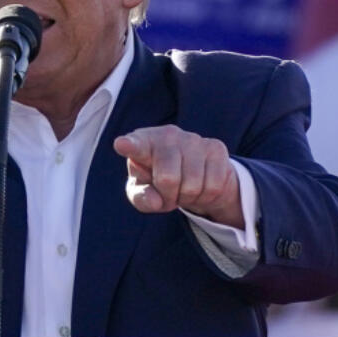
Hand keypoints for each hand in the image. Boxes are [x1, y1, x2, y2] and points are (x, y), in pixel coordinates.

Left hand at [113, 125, 242, 227]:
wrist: (192, 173)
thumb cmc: (157, 181)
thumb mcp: (143, 193)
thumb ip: (142, 198)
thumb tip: (155, 201)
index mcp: (142, 143)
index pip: (135, 146)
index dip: (129, 146)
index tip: (122, 144)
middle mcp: (167, 135)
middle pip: (168, 179)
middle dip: (169, 196)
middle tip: (168, 193)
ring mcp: (193, 139)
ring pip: (193, 185)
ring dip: (188, 197)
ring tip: (183, 188)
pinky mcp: (215, 147)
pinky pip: (213, 186)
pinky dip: (206, 196)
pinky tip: (201, 185)